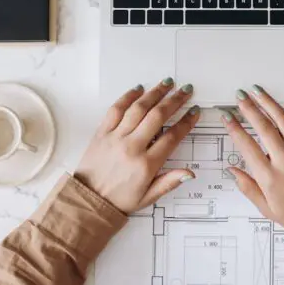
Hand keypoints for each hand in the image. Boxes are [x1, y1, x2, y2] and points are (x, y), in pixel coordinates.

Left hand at [75, 79, 200, 212]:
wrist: (88, 200)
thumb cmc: (119, 200)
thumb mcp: (148, 197)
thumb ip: (169, 182)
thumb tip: (190, 173)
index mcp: (146, 165)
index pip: (172, 137)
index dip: (186, 122)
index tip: (194, 111)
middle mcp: (132, 147)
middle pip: (157, 116)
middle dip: (174, 101)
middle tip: (185, 90)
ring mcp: (115, 138)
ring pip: (138, 108)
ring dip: (154, 93)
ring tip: (167, 83)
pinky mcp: (101, 133)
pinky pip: (115, 110)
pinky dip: (127, 97)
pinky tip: (138, 89)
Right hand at [221, 86, 283, 228]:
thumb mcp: (265, 207)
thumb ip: (247, 187)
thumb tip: (232, 169)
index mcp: (269, 177)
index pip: (247, 146)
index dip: (234, 128)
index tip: (227, 116)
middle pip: (264, 128)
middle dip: (249, 109)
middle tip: (240, 96)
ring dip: (269, 103)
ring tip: (258, 91)